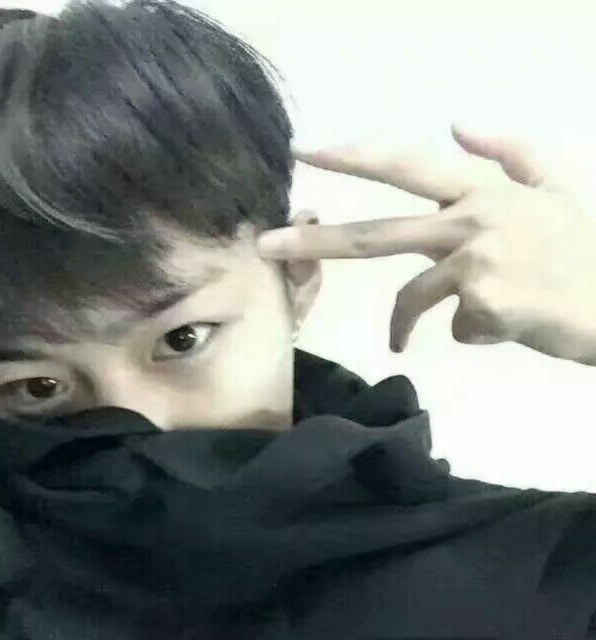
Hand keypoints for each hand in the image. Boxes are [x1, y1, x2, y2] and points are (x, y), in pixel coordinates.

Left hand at [257, 125, 595, 364]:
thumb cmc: (589, 247)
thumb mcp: (556, 186)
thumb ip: (508, 151)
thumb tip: (458, 121)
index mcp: (482, 191)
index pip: (405, 165)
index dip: (354, 155)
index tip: (307, 151)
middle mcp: (470, 220)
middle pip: (376, 234)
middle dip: (315, 242)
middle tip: (267, 247)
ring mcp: (475, 262)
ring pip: (413, 297)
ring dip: (403, 324)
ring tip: (399, 342)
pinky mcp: (484, 304)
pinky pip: (456, 328)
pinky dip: (473, 332)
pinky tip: (504, 327)